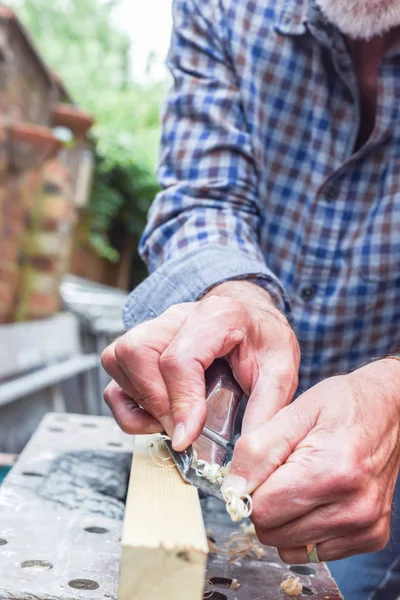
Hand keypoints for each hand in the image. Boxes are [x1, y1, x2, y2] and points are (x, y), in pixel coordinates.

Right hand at [101, 280, 298, 449]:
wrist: (254, 321)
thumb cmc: (265, 341)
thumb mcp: (282, 373)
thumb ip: (265, 411)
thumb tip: (246, 455)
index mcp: (217, 316)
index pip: (179, 358)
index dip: (179, 403)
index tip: (186, 438)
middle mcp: (178, 316)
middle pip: (137, 352)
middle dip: (155, 401)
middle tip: (181, 429)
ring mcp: (156, 326)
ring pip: (119, 357)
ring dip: (139, 399)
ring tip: (171, 419)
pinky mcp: (143, 342)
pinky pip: (114, 368)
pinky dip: (127, 399)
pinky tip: (156, 413)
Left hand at [222, 359, 399, 561]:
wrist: (389, 410)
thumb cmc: (342, 405)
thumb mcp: (294, 412)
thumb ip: (258, 450)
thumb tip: (232, 489)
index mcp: (332, 471)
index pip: (262, 509)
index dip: (250, 487)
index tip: (258, 468)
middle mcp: (354, 506)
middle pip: (273, 533)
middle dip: (266, 503)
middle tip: (281, 471)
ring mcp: (365, 525)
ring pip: (290, 547)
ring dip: (285, 518)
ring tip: (300, 482)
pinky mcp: (371, 536)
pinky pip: (314, 551)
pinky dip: (305, 528)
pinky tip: (317, 497)